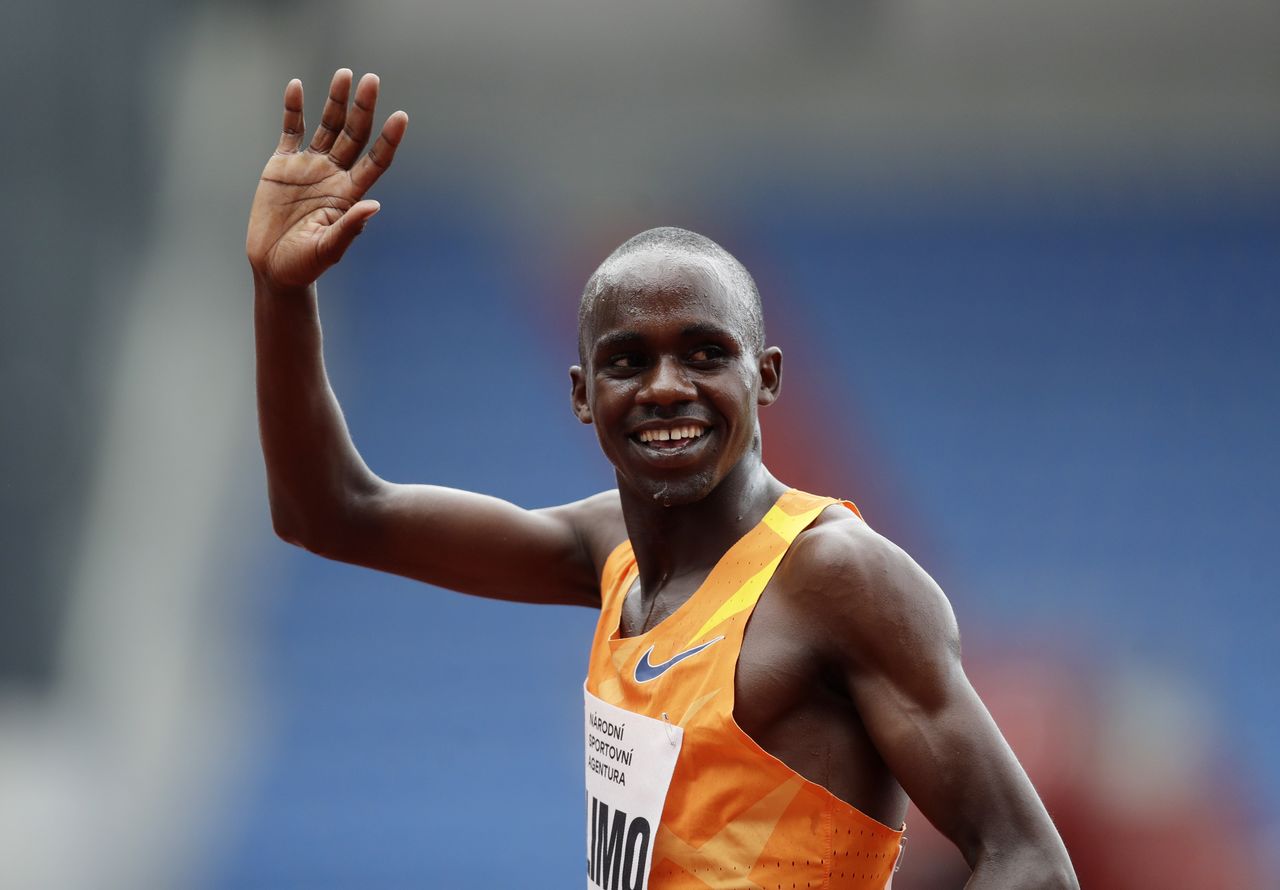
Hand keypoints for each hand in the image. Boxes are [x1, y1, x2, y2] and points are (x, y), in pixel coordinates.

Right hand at [246, 69, 407, 288]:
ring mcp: (310, 166)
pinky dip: (293, 109)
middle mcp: (334, 174)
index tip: (401, 116)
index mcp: (350, 194)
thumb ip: (350, 227)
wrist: (272, 266)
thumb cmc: (304, 264)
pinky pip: (291, 130)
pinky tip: (297, 86)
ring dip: (336, 101)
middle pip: (354, 134)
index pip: (376, 160)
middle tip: (372, 80)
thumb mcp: (328, 249)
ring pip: (328, 126)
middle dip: (363, 108)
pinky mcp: (283, 164)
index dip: (389, 140)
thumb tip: (374, 205)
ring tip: (345, 74)